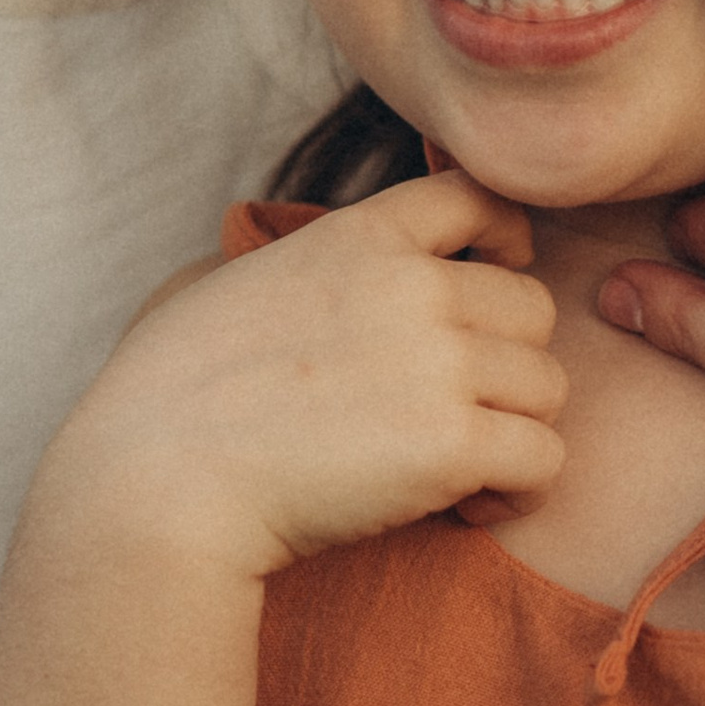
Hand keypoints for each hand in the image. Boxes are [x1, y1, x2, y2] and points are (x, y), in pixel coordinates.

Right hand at [42, 171, 565, 575]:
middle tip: (458, 414)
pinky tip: (468, 507)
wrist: (156, 484)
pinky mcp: (453, 443)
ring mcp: (440, 362)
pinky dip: (518, 490)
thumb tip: (315, 277)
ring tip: (460, 470)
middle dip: (507, 365)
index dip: (505, 240)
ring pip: (548, 387)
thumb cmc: (166, 398)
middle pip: (533, 309)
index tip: (494, 280)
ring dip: (513, 430)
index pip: (477, 198)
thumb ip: (296, 265)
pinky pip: (545, 458)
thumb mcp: (224, 281)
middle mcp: (414, 286)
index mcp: (359, 236)